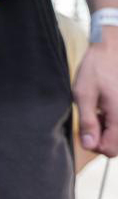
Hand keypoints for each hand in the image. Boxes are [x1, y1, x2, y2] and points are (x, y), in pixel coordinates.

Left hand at [73, 29, 117, 156]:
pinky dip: (115, 122)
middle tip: (93, 120)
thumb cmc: (96, 68)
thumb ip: (88, 121)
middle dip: (102, 139)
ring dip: (109, 131)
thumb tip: (89, 145)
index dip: (94, 146)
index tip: (85, 132)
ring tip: (100, 113)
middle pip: (117, 147)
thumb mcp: (83, 94)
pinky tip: (107, 109)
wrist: (113, 49)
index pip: (110, 150)